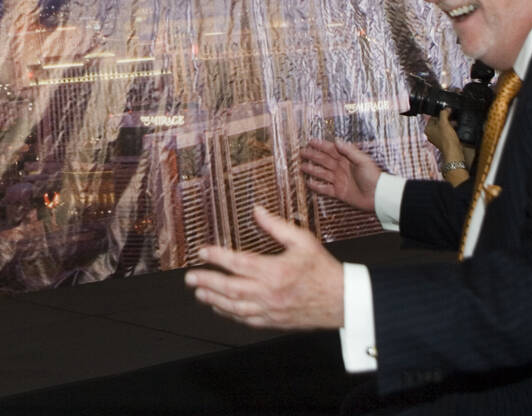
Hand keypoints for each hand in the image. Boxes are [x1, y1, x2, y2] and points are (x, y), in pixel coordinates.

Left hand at [185, 206, 342, 329]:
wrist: (342, 300)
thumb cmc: (323, 270)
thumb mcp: (302, 240)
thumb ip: (276, 226)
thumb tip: (257, 210)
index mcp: (276, 271)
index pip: (239, 263)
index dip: (217, 257)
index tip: (202, 252)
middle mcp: (269, 292)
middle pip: (230, 289)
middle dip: (207, 282)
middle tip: (190, 278)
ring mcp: (270, 309)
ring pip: (234, 307)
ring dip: (213, 300)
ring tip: (199, 293)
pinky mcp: (273, 321)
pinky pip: (246, 320)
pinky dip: (229, 314)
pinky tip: (220, 308)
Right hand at [299, 138, 380, 212]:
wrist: (378, 195)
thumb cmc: (373, 176)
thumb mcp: (362, 160)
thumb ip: (349, 151)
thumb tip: (337, 141)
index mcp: (347, 160)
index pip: (331, 150)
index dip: (321, 145)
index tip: (311, 141)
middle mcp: (341, 169)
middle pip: (324, 160)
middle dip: (313, 156)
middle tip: (302, 152)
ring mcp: (339, 180)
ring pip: (322, 173)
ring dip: (312, 170)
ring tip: (302, 167)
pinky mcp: (339, 192)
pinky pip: (325, 189)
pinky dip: (317, 186)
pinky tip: (309, 183)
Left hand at [425, 109, 463, 161]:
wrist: (453, 151)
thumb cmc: (447, 138)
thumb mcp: (444, 123)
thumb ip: (444, 114)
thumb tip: (446, 109)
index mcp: (428, 129)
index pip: (432, 117)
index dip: (440, 114)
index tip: (447, 111)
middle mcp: (430, 134)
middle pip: (437, 122)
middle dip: (445, 119)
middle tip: (452, 116)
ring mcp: (437, 138)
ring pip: (442, 127)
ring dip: (449, 124)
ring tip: (455, 122)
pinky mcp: (444, 142)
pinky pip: (446, 133)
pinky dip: (450, 130)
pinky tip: (456, 128)